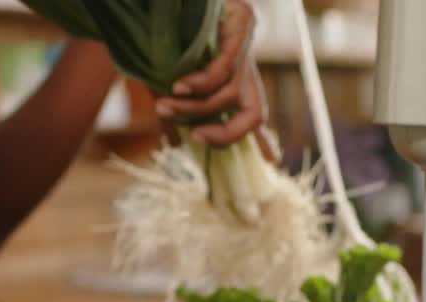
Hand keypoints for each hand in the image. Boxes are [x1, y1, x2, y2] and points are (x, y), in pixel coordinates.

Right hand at [153, 0, 278, 160]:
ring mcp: (246, 41)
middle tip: (196, 137)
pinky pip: (224, 70)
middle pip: (255, 114)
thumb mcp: (166, 81)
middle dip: (226, 134)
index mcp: (235, 76)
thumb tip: (175, 144)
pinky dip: (199, 84)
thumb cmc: (159, 36)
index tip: (267, 162)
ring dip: (192, 108)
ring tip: (164, 105)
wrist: (158, 0)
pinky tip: (177, 85)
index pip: (255, 114)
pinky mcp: (243, 21)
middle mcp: (246, 62)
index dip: (263, 141)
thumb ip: (176, 110)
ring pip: (229, 95)